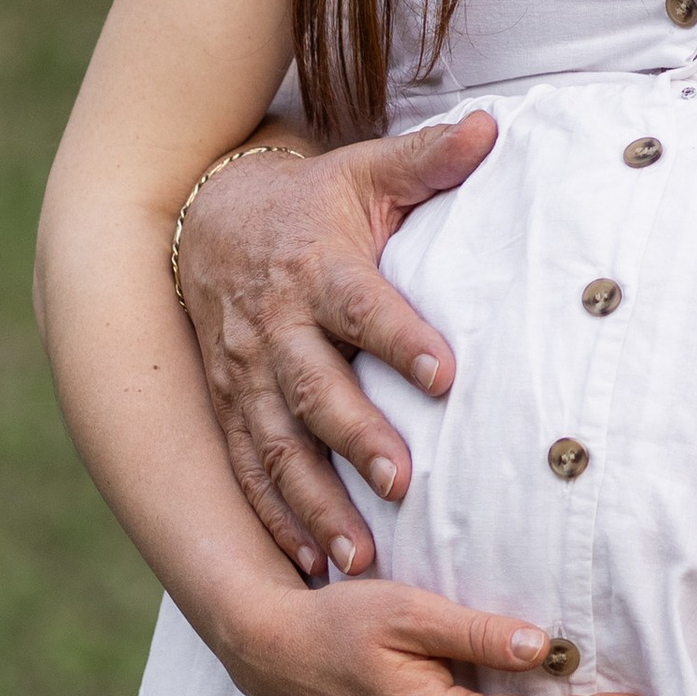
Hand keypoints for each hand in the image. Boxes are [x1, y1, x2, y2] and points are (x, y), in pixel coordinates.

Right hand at [177, 113, 498, 582]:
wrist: (207, 219)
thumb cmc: (311, 203)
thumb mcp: (364, 172)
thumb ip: (426, 160)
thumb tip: (488, 129)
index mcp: (318, 269)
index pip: (362, 305)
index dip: (401, 336)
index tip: (445, 373)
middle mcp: (275, 327)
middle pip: (313, 387)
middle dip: (355, 437)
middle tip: (400, 481)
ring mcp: (245, 376)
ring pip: (276, 445)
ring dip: (313, 501)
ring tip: (356, 554)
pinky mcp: (230, 409)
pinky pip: (247, 471)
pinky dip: (275, 521)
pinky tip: (309, 567)